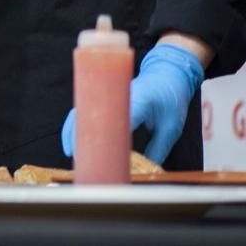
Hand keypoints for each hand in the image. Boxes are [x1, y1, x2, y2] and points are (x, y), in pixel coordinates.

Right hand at [60, 43, 204, 164]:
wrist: (168, 73)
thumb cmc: (172, 99)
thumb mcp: (172, 127)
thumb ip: (159, 148)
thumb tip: (145, 171)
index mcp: (139, 99)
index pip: (118, 117)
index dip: (105, 136)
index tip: (98, 154)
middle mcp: (118, 93)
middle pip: (90, 112)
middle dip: (80, 135)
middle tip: (78, 158)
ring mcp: (108, 93)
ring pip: (83, 110)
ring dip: (74, 130)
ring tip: (73, 153)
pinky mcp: (104, 96)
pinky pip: (85, 109)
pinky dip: (77, 124)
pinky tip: (74, 140)